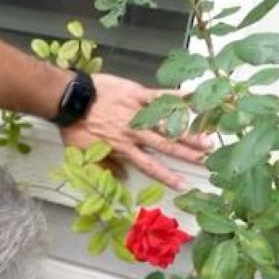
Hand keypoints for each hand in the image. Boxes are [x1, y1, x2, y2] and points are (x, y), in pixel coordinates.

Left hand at [60, 73, 213, 190]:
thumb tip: (122, 178)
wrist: (70, 100)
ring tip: (208, 139)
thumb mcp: (83, 154)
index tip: (183, 184)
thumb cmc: (74, 127)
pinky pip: (160, 95)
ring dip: (188, 132)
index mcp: (124, 148)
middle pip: (166, 146)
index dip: (166, 176)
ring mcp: (138, 112)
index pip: (150, 166)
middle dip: (188, 154)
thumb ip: (105, 165)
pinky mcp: (137, 94)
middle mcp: (136, 133)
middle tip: (207, 161)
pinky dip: (178, 96)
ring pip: (168, 125)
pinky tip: (195, 96)